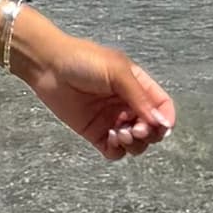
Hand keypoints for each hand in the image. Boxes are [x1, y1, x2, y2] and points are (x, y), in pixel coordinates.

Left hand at [22, 31, 176, 159]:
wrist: (48, 66)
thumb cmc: (82, 60)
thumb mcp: (117, 71)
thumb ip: (140, 97)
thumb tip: (162, 122)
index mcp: (137, 86)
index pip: (162, 108)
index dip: (165, 120)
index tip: (159, 126)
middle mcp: (127, 105)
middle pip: (152, 130)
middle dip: (149, 134)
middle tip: (135, 129)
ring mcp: (112, 120)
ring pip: (136, 143)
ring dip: (134, 144)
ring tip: (119, 133)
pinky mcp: (95, 133)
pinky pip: (114, 152)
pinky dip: (117, 151)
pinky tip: (109, 139)